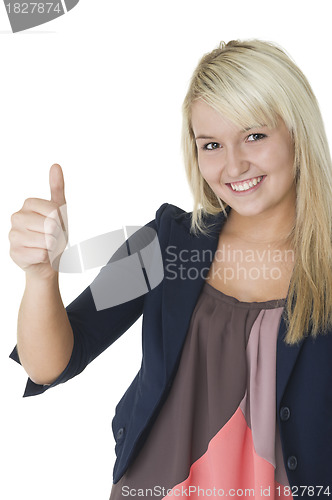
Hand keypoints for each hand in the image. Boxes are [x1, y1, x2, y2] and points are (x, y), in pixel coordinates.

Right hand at [8, 164, 68, 280]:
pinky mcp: (14, 253)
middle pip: (50, 226)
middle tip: (53, 238)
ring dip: (53, 247)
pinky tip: (40, 255)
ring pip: (46, 241)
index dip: (62, 222)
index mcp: (28, 204)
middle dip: (58, 235)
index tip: (57, 225)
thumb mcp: (59, 210)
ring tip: (47, 247)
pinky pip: (41, 254)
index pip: (54, 211)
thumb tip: (56, 166)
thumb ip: (57, 187)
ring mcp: (13, 235)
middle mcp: (16, 217)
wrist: (47, 260)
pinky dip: (46, 257)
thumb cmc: (53, 234)